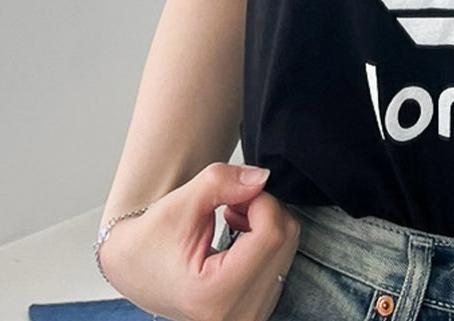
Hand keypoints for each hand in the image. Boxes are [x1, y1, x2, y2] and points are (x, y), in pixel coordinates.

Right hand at [98, 162, 300, 320]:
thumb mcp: (180, 202)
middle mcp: (236, 315)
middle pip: (284, 240)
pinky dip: (267, 241)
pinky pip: (283, 262)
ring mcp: (249, 316)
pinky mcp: (258, 310)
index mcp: (213, 295)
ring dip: (265, 223)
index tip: (236, 193)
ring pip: (288, 249)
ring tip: (232, 220)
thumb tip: (262, 178)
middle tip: (232, 203)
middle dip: (263, 209)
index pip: (270, 234)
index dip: (260, 200)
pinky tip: (239, 238)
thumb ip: (223, 182)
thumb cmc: (150, 241)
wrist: (135, 270)